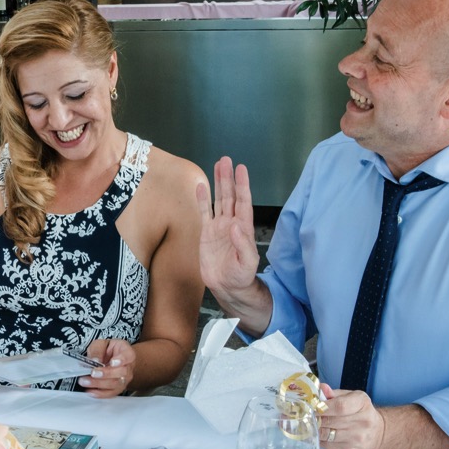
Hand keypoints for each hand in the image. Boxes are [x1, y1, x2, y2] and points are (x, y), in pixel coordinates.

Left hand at [78, 338, 134, 398]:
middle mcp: (129, 367)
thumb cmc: (106, 349)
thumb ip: (98, 350)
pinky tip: (90, 391)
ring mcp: (125, 379)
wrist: (111, 358)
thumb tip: (95, 360)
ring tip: (85, 381)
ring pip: (116, 384)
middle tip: (92, 373)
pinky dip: (100, 393)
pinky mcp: (118, 388)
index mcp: (127, 352)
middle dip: (106, 374)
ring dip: (99, 384)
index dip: (122, 360)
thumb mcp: (100, 344)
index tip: (112, 362)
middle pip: (122, 373)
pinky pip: (111, 393)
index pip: (129, 356)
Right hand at [197, 158, 259, 295]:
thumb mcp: (247, 263)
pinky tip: (201, 187)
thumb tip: (235, 225)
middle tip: (226, 161)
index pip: (243, 202)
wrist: (228, 287)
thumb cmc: (241, 276)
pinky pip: (204, 213)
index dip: (242, 185)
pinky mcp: (207, 233)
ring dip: (218, 183)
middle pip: (230, 195)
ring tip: (218, 166)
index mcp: (244, 227)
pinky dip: (202, 200)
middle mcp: (232, 223)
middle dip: (228, 178)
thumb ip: (243, 244)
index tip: (241, 169)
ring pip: (219, 200)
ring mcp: (219, 227)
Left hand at [317, 382, 385, 448]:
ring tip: (313, 423)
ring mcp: (357, 439)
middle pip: (330, 420)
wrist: (378, 436)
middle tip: (306, 414)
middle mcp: (363, 422)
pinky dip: (320, 439)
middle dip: (315, 417)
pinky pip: (326, 445)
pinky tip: (322, 434)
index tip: (311, 406)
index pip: (339, 406)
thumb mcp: (351, 397)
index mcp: (362, 404)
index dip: (321, 406)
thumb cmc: (360, 413)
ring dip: (316, 429)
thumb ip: (334, 394)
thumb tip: (320, 389)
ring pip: (325, 434)